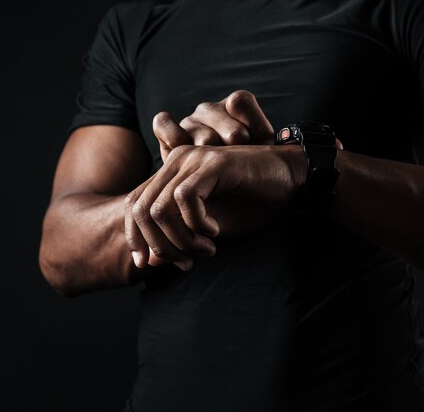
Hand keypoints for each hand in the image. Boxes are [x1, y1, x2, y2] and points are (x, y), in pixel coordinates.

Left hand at [125, 90, 278, 269]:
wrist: (289, 180)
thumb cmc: (250, 202)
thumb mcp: (209, 228)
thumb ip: (178, 240)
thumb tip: (148, 262)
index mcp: (171, 173)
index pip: (134, 205)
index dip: (135, 237)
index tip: (146, 264)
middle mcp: (176, 161)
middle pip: (143, 210)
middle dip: (160, 246)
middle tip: (186, 263)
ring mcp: (193, 159)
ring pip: (161, 209)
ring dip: (182, 240)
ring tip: (207, 250)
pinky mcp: (213, 163)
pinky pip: (186, 199)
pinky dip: (197, 225)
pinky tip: (215, 232)